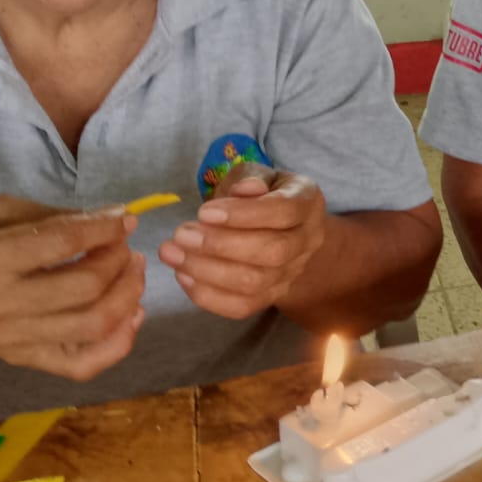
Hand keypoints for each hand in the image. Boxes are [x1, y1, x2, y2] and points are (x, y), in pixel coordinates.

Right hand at [0, 196, 144, 379]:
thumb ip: (51, 215)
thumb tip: (111, 220)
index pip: (60, 243)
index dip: (104, 228)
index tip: (126, 219)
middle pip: (84, 288)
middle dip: (118, 260)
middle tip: (126, 246)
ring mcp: (11, 340)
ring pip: (92, 326)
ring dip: (128, 295)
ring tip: (133, 271)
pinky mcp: (24, 361)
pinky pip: (84, 365)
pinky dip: (119, 343)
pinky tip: (132, 314)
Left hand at [159, 163, 325, 319]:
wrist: (275, 228)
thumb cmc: (259, 195)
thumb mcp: (254, 175)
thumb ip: (248, 178)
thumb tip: (242, 190)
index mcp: (308, 202)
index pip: (284, 211)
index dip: (244, 214)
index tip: (203, 212)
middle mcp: (308, 241)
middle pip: (273, 252)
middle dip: (221, 245)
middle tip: (181, 235)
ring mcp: (293, 273)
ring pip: (255, 283)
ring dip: (207, 271)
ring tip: (172, 253)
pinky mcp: (272, 296)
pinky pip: (242, 306)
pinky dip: (208, 295)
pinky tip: (183, 275)